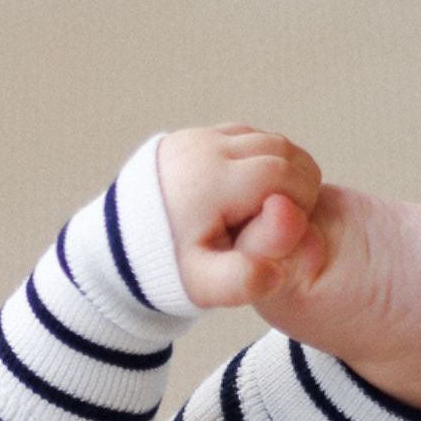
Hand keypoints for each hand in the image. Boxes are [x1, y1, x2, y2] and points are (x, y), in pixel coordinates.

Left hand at [155, 125, 322, 308]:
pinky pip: (244, 135)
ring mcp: (196, 138)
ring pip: (265, 137)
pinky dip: (261, 157)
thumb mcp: (204, 286)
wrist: (117, 250)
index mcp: (212, 182)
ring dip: (284, 167)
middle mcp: (204, 149)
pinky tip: (255, 192)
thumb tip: (275, 274)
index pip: (284, 174)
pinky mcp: (191, 137)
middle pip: (280, 148)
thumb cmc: (166, 271)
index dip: (303, 199)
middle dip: (299, 180)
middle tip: (293, 217)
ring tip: (276, 207)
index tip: (295, 228)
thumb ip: (242, 281)